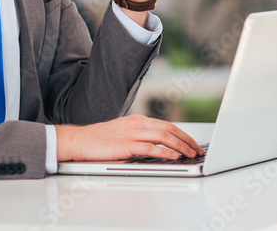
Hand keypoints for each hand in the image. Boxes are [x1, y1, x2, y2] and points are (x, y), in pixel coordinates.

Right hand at [56, 114, 203, 161]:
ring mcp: (131, 133)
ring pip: (163, 136)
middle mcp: (137, 123)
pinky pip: (150, 148)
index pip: (167, 125)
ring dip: (181, 146)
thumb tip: (158, 147)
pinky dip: (165, 152)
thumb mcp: (123, 133)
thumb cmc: (98, 140)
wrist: (78, 140)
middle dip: (187, 140)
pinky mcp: (125, 145)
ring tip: (191, 155)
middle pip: (169, 129)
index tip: (193, 144)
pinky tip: (174, 157)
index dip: (183, 135)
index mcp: (138, 120)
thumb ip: (139, 137)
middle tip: (198, 150)